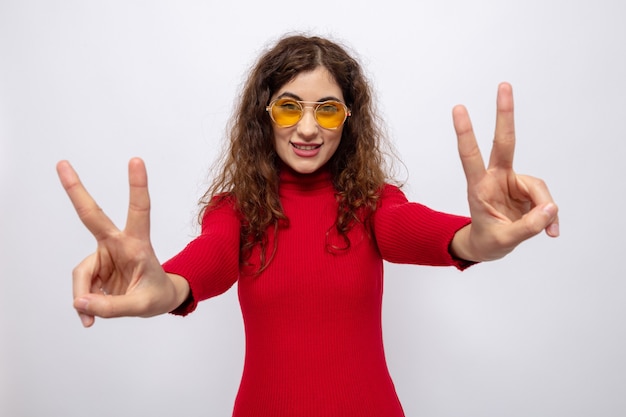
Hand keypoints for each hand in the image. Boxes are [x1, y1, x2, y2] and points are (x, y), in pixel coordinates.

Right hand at [57, 158, 187, 326]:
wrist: (157, 300)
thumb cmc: (156, 295)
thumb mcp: (142, 305)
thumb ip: (112, 307)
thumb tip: (79, 303)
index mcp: (137, 244)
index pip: (139, 211)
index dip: (137, 186)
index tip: (136, 160)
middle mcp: (118, 244)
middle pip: (92, 216)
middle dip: (76, 190)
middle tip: (61, 163)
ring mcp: (104, 255)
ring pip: (81, 275)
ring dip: (84, 297)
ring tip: (92, 317)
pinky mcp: (94, 268)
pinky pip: (81, 288)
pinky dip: (84, 303)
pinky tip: (90, 316)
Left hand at [451, 83, 558, 261]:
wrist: (489, 246)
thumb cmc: (489, 240)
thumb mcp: (503, 240)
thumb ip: (527, 227)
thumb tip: (551, 209)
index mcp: (479, 187)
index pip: (470, 156)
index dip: (466, 134)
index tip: (459, 109)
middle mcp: (495, 178)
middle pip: (504, 142)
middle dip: (504, 114)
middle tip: (503, 85)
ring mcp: (512, 182)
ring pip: (538, 187)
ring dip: (545, 209)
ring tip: (547, 231)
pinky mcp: (526, 189)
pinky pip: (545, 200)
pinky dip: (549, 216)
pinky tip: (551, 231)